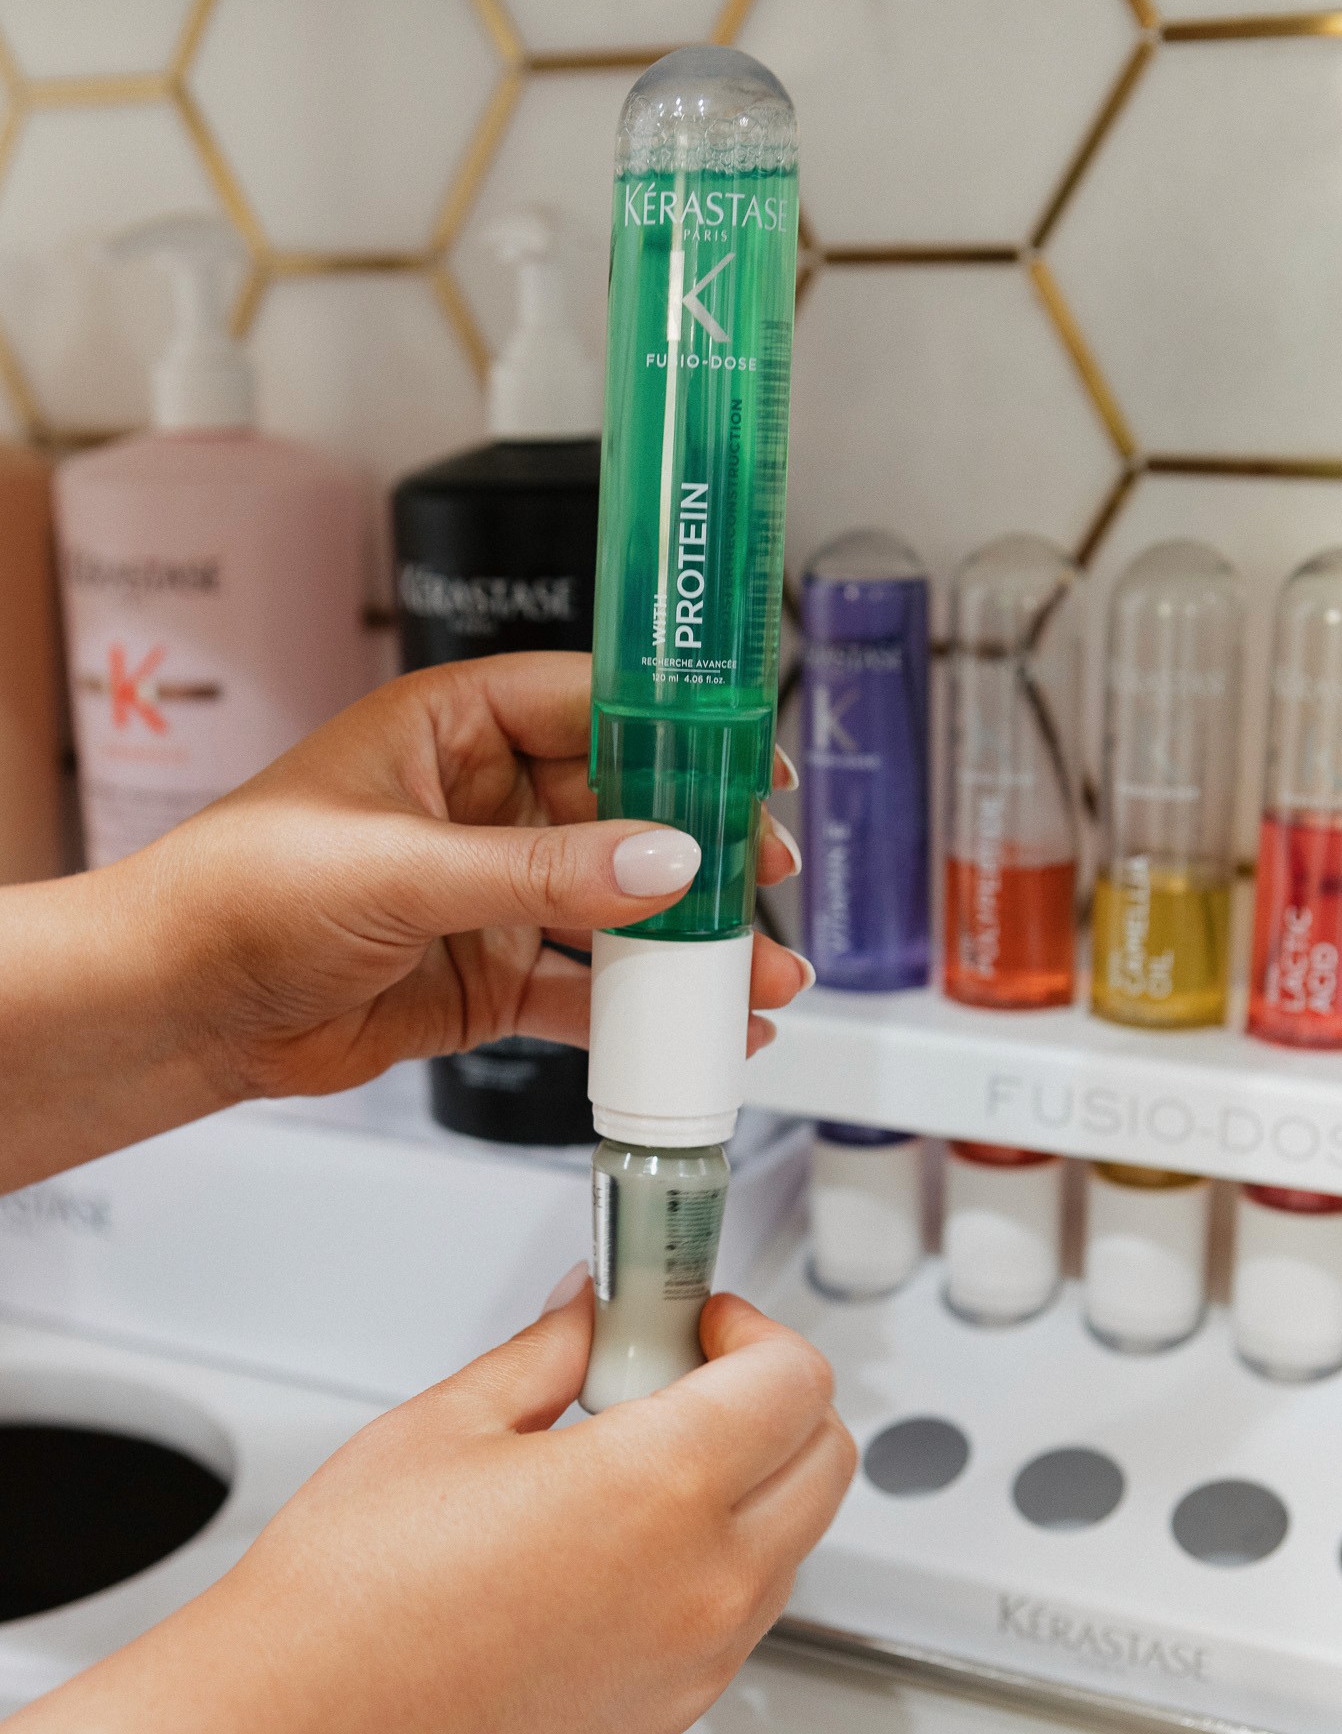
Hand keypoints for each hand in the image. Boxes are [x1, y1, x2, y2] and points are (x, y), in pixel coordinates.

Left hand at [0, 652, 806, 1189]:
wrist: (177, 1006)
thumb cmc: (242, 892)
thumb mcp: (402, 867)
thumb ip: (542, 871)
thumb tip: (666, 863)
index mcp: (451, 728)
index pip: (588, 704)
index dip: (676, 732)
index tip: (750, 764)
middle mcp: (480, 802)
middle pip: (621, 811)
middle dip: (701, 850)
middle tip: (770, 877)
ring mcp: (488, 892)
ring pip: (613, 906)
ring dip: (686, 942)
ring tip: (761, 976)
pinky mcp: (484, 974)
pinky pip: (581, 985)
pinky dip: (636, 1009)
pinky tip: (699, 1029)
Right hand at [0, 1284, 854, 1733]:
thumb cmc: (349, 1600)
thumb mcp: (449, 1422)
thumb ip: (549, 1352)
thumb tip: (591, 1310)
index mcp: (657, 1487)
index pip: (795, 1379)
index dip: (752, 1329)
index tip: (695, 1320)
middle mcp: (700, 1585)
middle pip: (826, 1461)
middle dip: (773, 1398)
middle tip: (680, 1374)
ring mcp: (693, 1667)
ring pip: (790, 1544)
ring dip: (748, 1483)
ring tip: (630, 1460)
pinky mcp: (666, 1721)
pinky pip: (736, 1621)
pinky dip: (710, 1565)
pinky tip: (609, 1547)